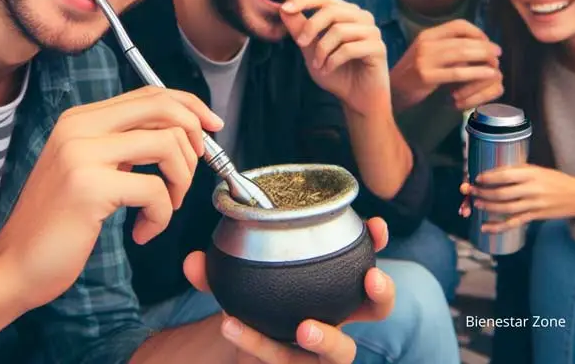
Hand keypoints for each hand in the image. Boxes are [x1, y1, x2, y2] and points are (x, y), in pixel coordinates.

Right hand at [0, 86, 223, 313]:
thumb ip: (128, 143)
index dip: (190, 106)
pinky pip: (156, 189)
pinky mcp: (89, 186)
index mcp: (82, 118)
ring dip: (182, 181)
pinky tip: (145, 232)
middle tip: (194, 168)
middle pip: (163, 108)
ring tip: (167, 207)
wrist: (16, 265)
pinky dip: (162, 215)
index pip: (151, 94)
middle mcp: (80, 127)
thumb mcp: (93, 167)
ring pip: (167, 144)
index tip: (213, 126)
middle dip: (194, 137)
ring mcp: (82, 154)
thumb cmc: (62, 220)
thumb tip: (185, 132)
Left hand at [184, 218, 393, 363]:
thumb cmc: (251, 303)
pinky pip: (283, 361)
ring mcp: (320, 350)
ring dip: (328, 338)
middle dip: (382, 294)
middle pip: (375, 310)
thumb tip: (193, 260)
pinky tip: (232, 325)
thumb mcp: (237, 281)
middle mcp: (335, 316)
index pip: (362, 259)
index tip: (376, 225)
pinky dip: (258, 344)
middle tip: (371, 278)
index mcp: (331, 285)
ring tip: (305, 327)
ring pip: (341, 353)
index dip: (374, 244)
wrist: (239, 343)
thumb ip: (216, 272)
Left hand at [280, 0, 389, 114]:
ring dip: (322, 50)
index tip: (284, 9)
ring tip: (318, 65)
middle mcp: (362, 17)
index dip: (303, 1)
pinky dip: (333, 61)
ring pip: (339, 30)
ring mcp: (372, 32)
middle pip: (331, 11)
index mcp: (346, 13)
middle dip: (311, 27)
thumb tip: (283, 8)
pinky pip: (349, 49)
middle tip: (301, 44)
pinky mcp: (378, 48)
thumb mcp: (310, 49)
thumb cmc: (335, 72)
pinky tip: (328, 70)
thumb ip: (299, 28)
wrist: (355, 99)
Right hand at [389, 20, 500, 110]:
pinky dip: (476, 72)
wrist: (392, 91)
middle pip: (463, 40)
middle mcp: (425, 44)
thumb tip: (476, 47)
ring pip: (462, 53)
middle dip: (485, 46)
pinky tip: (487, 74)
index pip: (458, 25)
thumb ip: (447, 48)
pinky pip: (457, 72)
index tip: (488, 42)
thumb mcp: (427, 54)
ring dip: (483, 58)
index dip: (478, 32)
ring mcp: (424, 60)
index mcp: (426, 35)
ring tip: (496, 64)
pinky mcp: (425, 76)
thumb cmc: (413, 74)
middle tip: (498, 53)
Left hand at [460, 165, 574, 231]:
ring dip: (487, 206)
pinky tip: (484, 227)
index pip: (505, 176)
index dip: (489, 177)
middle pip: (502, 193)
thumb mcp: (536, 169)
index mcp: (531, 174)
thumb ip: (516, 171)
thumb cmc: (554, 179)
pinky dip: (497, 227)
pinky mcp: (534, 217)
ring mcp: (533, 205)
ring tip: (475, 203)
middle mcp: (532, 190)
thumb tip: (491, 172)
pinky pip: (513, 223)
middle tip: (469, 190)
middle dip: (482, 192)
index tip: (477, 178)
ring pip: (505, 208)